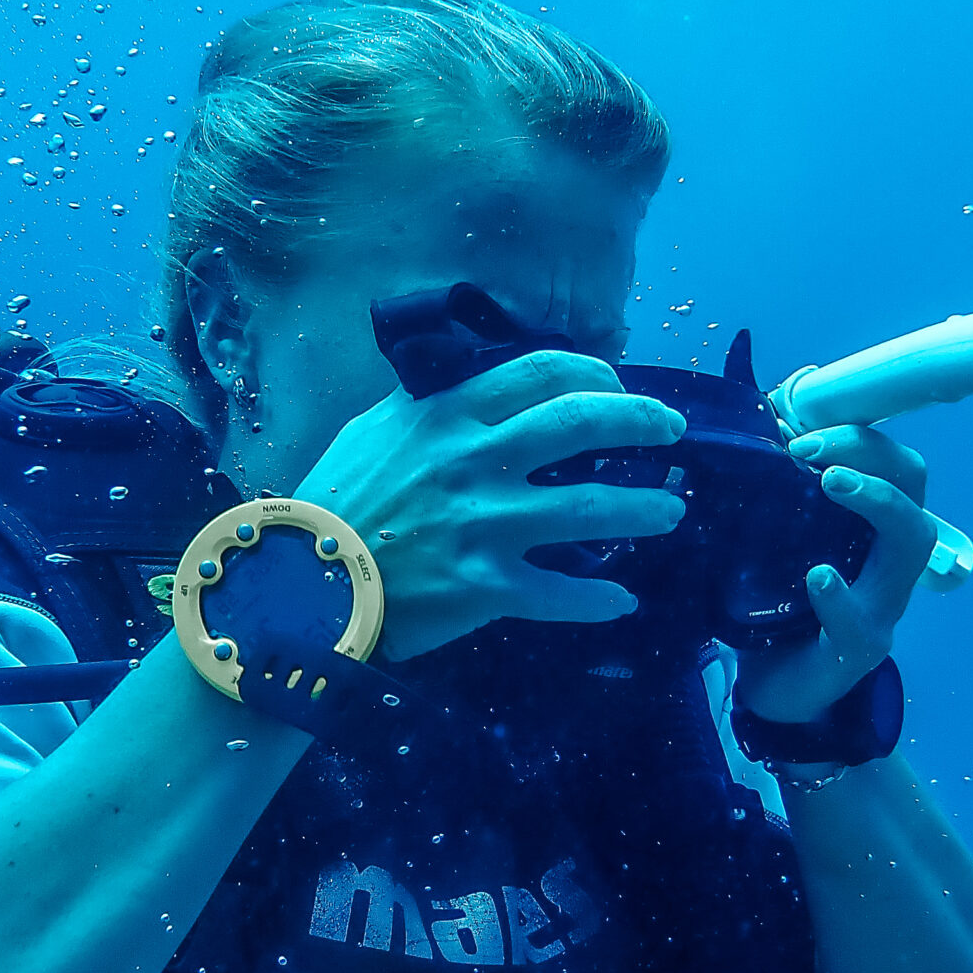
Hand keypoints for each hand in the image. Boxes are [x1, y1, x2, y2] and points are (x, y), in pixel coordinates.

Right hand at [296, 351, 687, 661]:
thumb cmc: (333, 501)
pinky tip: (621, 600)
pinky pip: (560, 594)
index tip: (619, 384)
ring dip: (644, 509)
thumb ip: (429, 404)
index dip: (597, 372)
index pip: (544, 372)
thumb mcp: (374, 429)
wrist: (299, 580)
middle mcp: (475, 462)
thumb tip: (475, 382)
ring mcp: (484, 525)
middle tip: (672, 433)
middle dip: (643, 422)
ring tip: (671, 511)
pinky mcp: (485, 587)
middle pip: (584, 424)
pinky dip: (597, 598)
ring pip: (591, 510)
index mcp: (448, 415)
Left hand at [734, 425, 938, 723]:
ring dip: (876, 502)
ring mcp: (882, 606)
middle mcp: (890, 562)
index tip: (796, 431)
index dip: (857, 437)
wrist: (778, 689)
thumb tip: (753, 423)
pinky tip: (819, 577)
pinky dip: (839, 597)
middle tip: (808, 451)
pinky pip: (859, 621)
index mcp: (874, 530)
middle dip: (869, 457)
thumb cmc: (779, 606)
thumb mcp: (777, 542)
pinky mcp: (856, 650)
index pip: (895, 465)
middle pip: (914, 490)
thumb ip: (775, 494)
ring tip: (831, 483)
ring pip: (911, 543)